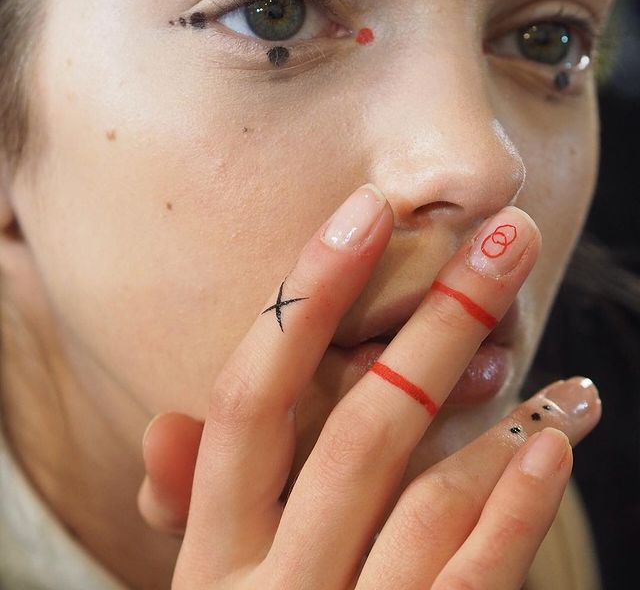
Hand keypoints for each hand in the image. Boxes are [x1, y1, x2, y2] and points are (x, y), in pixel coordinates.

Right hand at [138, 184, 600, 588]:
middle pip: (356, 428)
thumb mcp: (211, 581)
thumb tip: (162, 424)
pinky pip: (471, 580)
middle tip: (505, 238)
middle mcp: (266, 589)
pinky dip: (516, 503)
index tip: (366, 212)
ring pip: (425, 497)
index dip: (306, 296)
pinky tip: (551, 440)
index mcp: (209, 552)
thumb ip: (199, 504)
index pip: (248, 398)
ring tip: (548, 343)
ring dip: (494, 408)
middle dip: (434, 321)